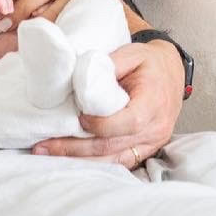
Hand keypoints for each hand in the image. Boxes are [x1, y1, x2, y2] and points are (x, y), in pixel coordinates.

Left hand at [31, 39, 182, 166]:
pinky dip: (95, 163)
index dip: (100, 124)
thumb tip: (80, 80)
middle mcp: (154, 128)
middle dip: (75, 149)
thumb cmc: (149, 62)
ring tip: (49, 155)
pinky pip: (119, 162)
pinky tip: (71, 161)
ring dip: (79, 160)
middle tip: (43, 146)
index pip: (127, 122)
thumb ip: (108, 65)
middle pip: (112, 146)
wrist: (172, 72)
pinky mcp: (145, 149)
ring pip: (113, 159)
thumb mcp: (132, 53)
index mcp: (153, 103)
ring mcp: (151, 142)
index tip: (78, 118)